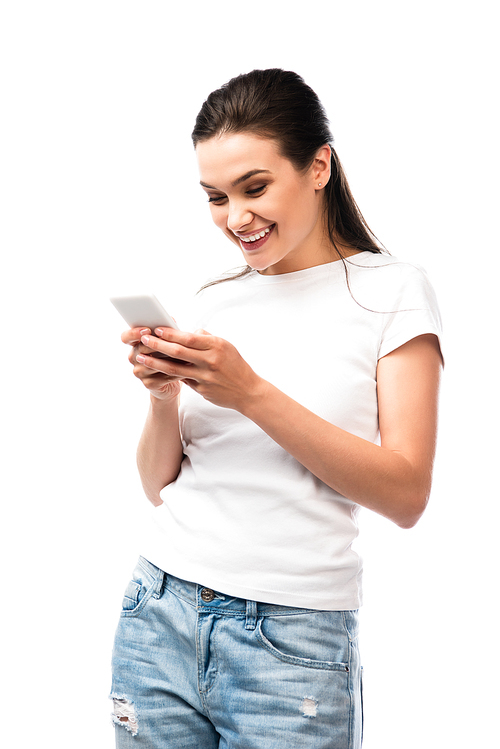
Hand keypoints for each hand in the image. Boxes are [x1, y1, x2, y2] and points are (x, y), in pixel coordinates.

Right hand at [121, 327, 181, 401]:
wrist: (173, 378)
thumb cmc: (171, 356)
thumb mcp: (168, 341)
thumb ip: (166, 331)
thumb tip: (170, 319)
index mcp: (135, 344)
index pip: (126, 337)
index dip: (134, 333)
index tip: (147, 330)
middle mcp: (134, 357)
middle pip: (141, 349)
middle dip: (156, 344)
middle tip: (170, 341)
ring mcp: (139, 372)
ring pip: (152, 363)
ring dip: (168, 358)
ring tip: (182, 354)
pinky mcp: (148, 383)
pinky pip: (161, 376)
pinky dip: (174, 372)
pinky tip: (185, 369)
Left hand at [136, 327, 263, 411]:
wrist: (247, 391)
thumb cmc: (236, 365)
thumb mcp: (226, 346)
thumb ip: (206, 338)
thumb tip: (189, 331)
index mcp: (216, 346)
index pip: (188, 338)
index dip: (171, 333)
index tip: (156, 329)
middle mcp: (210, 361)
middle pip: (178, 351)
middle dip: (158, 345)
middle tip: (143, 339)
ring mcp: (205, 377)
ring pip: (175, 368)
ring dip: (155, 362)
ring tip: (141, 357)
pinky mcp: (201, 389)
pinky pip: (181, 380)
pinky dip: (167, 375)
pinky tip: (155, 371)